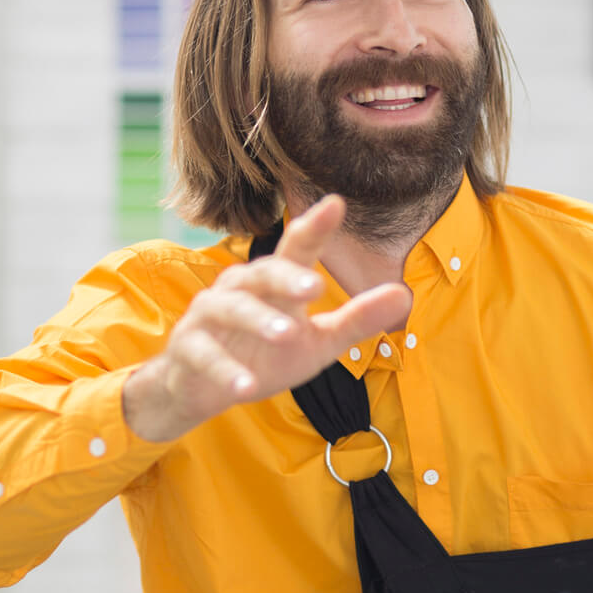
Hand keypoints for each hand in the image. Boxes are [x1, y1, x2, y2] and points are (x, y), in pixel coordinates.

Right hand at [123, 194, 410, 442]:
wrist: (203, 389)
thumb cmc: (264, 356)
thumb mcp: (317, 342)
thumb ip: (356, 320)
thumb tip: (404, 295)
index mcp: (272, 282)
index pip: (296, 249)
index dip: (314, 228)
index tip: (336, 204)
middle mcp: (239, 289)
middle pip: (262, 274)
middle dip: (286, 277)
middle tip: (315, 287)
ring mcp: (208, 316)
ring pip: (231, 308)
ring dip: (257, 320)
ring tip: (286, 333)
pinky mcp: (187, 348)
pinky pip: (203, 354)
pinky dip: (223, 369)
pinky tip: (244, 386)